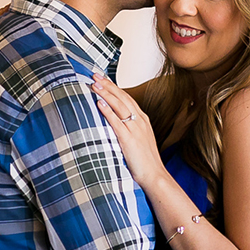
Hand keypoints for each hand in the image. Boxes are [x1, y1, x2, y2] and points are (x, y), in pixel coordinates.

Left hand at [91, 73, 165, 188]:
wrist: (154, 175)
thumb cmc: (145, 160)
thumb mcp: (138, 139)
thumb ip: (128, 128)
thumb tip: (114, 122)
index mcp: (142, 120)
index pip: (126, 98)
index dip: (114, 87)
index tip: (102, 79)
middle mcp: (139, 121)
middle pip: (122, 98)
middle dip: (108, 85)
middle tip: (95, 75)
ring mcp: (135, 129)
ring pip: (119, 106)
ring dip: (106, 93)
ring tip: (94, 84)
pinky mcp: (129, 139)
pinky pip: (116, 121)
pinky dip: (107, 111)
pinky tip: (99, 103)